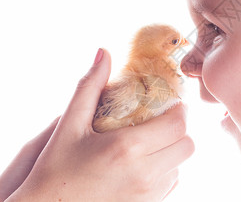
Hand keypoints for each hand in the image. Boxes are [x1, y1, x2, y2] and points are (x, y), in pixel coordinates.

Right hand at [0, 49, 194, 201]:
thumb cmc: (54, 170)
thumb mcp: (68, 125)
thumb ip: (89, 87)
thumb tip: (103, 52)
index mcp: (127, 148)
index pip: (177, 123)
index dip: (179, 110)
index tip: (169, 103)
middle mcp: (144, 173)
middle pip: (187, 145)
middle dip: (178, 130)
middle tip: (160, 121)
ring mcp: (147, 195)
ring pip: (180, 165)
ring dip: (171, 151)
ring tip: (148, 143)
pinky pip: (170, 184)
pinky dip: (164, 171)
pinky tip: (141, 165)